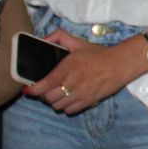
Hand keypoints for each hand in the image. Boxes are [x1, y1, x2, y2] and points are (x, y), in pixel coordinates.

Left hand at [29, 29, 143, 114]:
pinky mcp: (88, 102)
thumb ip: (58, 37)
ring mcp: (81, 94)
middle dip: (42, 95)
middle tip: (43, 90)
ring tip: (55, 95)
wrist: (119, 65)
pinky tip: (67, 100)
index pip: (46, 83)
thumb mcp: (77, 42)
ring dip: (53, 102)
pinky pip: (69, 111)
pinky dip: (65, 107)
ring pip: (58, 106)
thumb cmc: (97, 54)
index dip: (34, 89)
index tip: (28, 90)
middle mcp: (73, 82)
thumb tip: (43, 40)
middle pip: (49, 97)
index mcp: (68, 67)